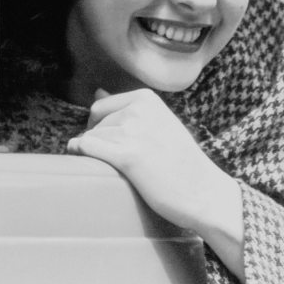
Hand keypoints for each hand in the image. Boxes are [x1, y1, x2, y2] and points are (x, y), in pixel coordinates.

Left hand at [67, 88, 244, 281]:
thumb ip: (128, 108)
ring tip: (116, 168)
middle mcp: (138, 110)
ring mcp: (132, 131)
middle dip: (99, 142)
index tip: (109, 143)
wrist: (202, 191)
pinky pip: (87, 147)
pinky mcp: (127, 156)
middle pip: (95, 124)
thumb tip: (97, 92)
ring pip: (90, 137)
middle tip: (120, 161)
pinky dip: (81, 154)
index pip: (100, 107)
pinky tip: (84, 162)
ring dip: (95, 154)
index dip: (98, 126)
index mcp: (146, 98)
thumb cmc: (180, 161)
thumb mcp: (159, 122)